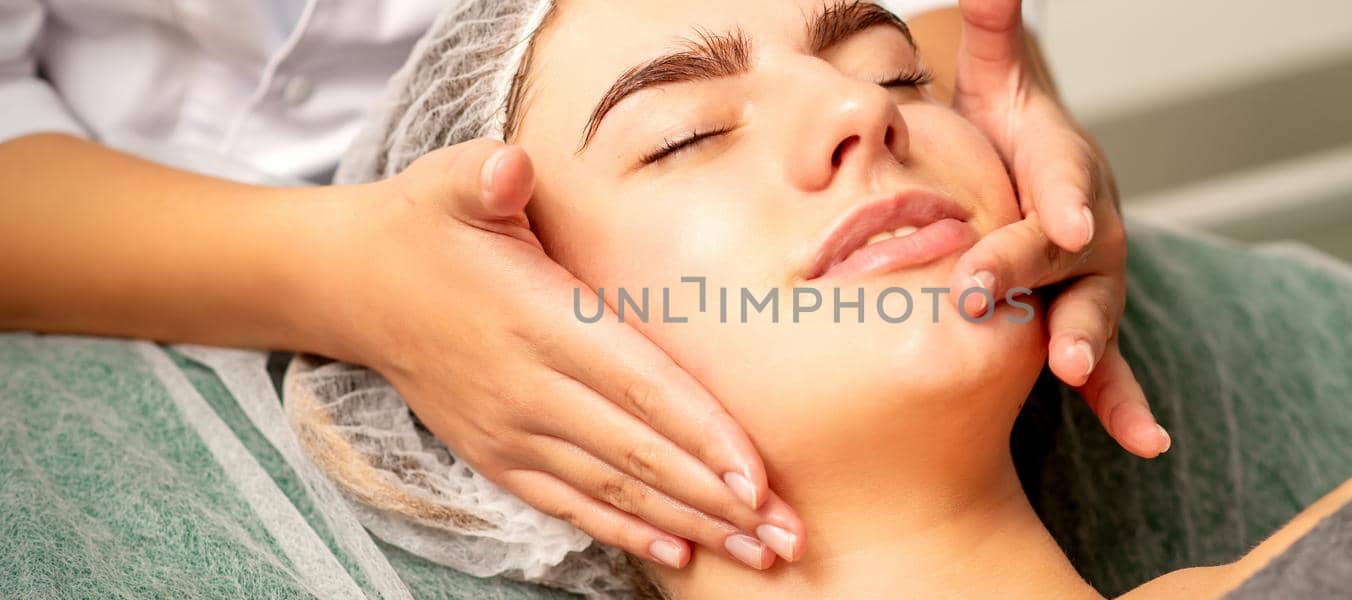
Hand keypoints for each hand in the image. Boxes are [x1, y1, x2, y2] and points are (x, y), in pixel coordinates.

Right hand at [311, 139, 801, 568]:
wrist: (349, 285)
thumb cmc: (423, 225)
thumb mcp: (450, 182)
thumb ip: (486, 175)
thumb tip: (512, 165)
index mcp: (540, 320)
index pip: (639, 387)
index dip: (701, 435)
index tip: (757, 479)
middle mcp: (528, 389)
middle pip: (641, 454)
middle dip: (720, 499)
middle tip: (789, 537)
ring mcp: (510, 431)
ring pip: (615, 490)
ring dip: (691, 525)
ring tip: (758, 554)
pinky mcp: (495, 455)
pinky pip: (569, 505)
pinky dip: (624, 531)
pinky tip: (677, 554)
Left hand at [945, 0, 1168, 457]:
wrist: (1034, 184)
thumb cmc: (1004, 136)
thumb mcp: (995, 81)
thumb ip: (996, 33)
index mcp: (1062, 165)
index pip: (1062, 177)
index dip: (1064, 198)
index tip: (1064, 222)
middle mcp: (1090, 225)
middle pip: (1064, 249)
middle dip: (1026, 271)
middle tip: (978, 295)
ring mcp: (1094, 281)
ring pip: (1094, 311)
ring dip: (1088, 343)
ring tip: (1073, 372)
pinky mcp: (1087, 325)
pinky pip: (1114, 369)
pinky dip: (1127, 405)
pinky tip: (1146, 443)